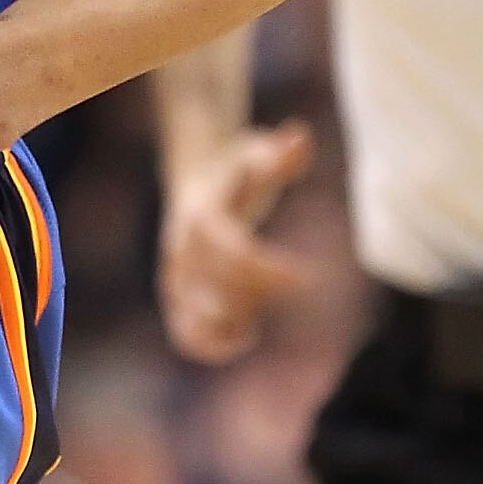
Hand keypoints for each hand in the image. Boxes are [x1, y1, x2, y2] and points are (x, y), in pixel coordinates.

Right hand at [159, 120, 314, 363]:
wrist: (194, 180)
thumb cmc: (237, 169)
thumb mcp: (257, 155)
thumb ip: (281, 154)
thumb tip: (300, 136)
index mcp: (202, 216)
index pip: (231, 250)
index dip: (267, 270)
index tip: (308, 278)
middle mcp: (181, 250)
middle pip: (215, 287)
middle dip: (257, 296)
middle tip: (291, 285)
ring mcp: (174, 276)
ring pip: (194, 316)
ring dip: (230, 324)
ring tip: (256, 319)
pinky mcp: (175, 298)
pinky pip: (183, 334)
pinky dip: (209, 346)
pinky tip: (243, 338)